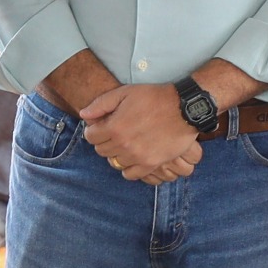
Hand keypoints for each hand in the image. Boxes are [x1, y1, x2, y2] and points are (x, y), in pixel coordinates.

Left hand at [80, 84, 202, 183]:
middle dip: (104, 141)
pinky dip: (128, 168)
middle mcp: (123, 145)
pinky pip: (130, 174)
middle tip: (115, 133)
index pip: (90, 137)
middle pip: (101, 150)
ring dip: (116, 154)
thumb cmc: (154, 97)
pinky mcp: (151, 164)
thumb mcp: (125, 93)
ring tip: (125, 144)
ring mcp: (137, 156)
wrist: (183, 108)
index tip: (101, 126)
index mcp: (114, 127)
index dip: (94, 130)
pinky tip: (132, 157)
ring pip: (114, 162)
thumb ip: (101, 104)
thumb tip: (83, 115)